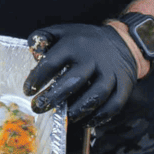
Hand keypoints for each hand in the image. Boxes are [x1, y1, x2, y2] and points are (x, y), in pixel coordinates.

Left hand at [24, 23, 138, 125]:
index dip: (37, 78)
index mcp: (75, 44)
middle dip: (54, 97)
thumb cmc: (86, 41)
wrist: (123, 40)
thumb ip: (43, 38)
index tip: (28, 90)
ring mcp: (111, 72)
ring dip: (78, 110)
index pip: (52, 62)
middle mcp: (94, 58)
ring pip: (96, 95)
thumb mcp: (63, 31)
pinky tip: (86, 121)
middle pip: (74, 81)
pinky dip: (100, 116)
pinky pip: (114, 104)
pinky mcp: (124, 84)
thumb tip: (32, 50)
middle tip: (38, 108)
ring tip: (65, 116)